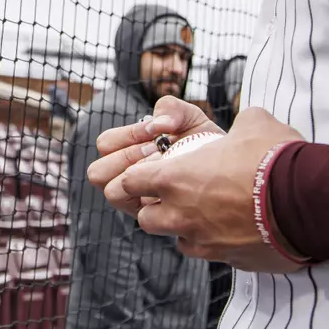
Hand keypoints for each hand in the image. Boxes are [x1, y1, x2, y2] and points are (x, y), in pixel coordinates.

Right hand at [86, 96, 219, 213]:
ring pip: (111, 193)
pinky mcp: (154, 219)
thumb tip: (159, 124)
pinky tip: (177, 184)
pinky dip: (155, 195)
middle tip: (156, 150)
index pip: (105, 144)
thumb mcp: (190, 118)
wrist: (230, 170)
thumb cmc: (204, 143)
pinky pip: (140, 213)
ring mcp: (137, 200)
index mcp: (127, 151)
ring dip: (134, 176)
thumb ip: (172, 108)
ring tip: (163, 167)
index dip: (126, 135)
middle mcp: (126, 177)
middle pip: (98, 172)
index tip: (155, 131)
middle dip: (126, 157)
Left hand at [111, 107, 308, 272]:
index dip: (137, 177)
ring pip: (177, 240)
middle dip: (155, 208)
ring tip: (207, 214)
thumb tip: (244, 126)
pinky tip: (232, 230)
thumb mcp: (252, 124)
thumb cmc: (274, 157)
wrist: (309, 200)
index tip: (150, 172)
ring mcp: (203, 241)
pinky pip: (210, 254)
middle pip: (145, 218)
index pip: (128, 182)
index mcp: (174, 179)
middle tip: (178, 195)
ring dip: (184, 228)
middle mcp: (181, 214)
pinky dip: (214, 244)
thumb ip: (235, 125)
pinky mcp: (229, 260)